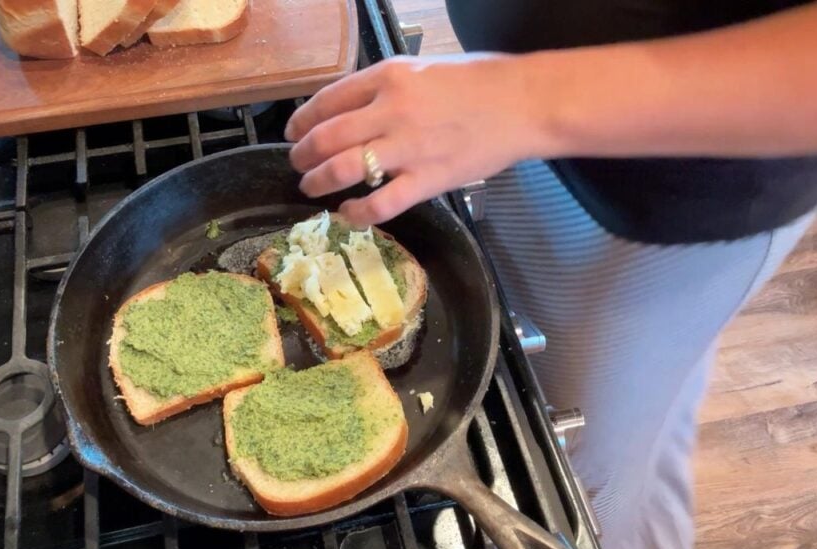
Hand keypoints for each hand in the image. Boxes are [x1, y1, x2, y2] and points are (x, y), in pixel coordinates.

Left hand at [285, 54, 548, 226]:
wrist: (523, 103)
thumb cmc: (479, 81)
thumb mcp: (423, 68)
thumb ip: (385, 85)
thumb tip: (351, 107)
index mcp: (389, 76)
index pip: (328, 100)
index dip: (302, 120)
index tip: (293, 132)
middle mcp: (391, 110)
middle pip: (326, 136)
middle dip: (302, 154)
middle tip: (297, 163)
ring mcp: (408, 147)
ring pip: (343, 169)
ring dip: (317, 180)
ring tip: (310, 186)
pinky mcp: (428, 179)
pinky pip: (381, 203)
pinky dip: (356, 211)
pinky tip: (347, 212)